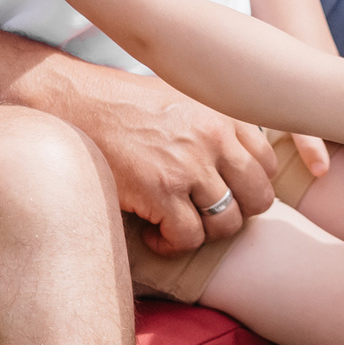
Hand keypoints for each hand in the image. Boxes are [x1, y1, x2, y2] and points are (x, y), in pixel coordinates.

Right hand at [48, 63, 285, 254]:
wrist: (76, 103)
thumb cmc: (125, 104)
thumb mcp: (185, 99)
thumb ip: (218, 126)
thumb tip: (238, 162)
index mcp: (225, 115)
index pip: (267, 166)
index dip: (247, 188)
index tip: (222, 193)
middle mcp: (215, 138)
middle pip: (258, 199)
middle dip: (234, 214)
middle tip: (203, 215)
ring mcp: (189, 165)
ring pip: (226, 224)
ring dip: (202, 234)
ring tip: (176, 225)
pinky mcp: (160, 190)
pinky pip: (188, 238)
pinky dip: (171, 245)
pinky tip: (152, 233)